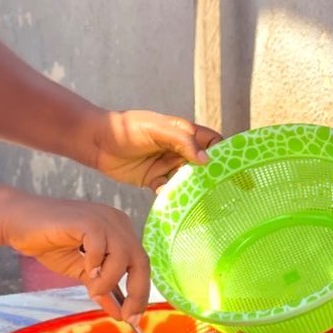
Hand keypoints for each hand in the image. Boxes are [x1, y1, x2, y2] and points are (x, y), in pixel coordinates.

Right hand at [0, 195, 149, 320]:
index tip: (133, 317)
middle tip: (124, 315)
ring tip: (92, 289)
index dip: (140, 292)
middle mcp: (117, 221)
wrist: (20, 223)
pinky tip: (84, 268)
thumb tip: (120, 313)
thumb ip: (102, 286)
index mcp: (120, 231)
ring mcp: (103, 218)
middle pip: (140, 261)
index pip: (141, 264)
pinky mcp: (86, 220)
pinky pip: (101, 247)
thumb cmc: (50, 243)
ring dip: (109, 281)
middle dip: (136, 293)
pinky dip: (95, 264)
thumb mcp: (82, 271)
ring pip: (123, 257)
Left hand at [90, 110, 220, 191]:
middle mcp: (178, 150)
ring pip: (187, 179)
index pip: (211, 142)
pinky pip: (169, 190)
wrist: (96, 141)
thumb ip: (181, 140)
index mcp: (182, 132)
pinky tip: (176, 203)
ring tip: (204, 201)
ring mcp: (166, 165)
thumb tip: (206, 159)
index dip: (224, 153)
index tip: (236, 169)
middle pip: (202, 164)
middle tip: (224, 192)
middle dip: (212, 176)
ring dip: (194, 189)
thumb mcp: (156, 129)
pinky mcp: (153, 179)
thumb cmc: (127, 128)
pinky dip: (174, 197)